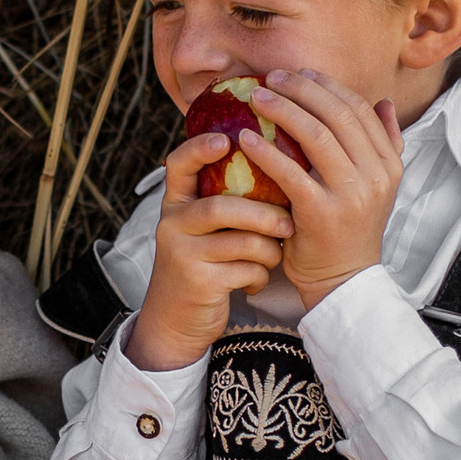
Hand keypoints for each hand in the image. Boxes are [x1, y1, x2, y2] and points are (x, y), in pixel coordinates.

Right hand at [128, 132, 291, 369]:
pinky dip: (259, 275)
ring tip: (275, 255)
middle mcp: (172, 225)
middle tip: (287, 222)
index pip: (179, 164)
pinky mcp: (198, 283)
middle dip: (262, 214)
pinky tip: (255, 280)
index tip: (228, 139)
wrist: (176, 320)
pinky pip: (245, 270)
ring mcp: (183, 255)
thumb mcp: (203, 229)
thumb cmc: (203, 264)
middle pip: (221, 207)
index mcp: (176, 204)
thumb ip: (223, 201)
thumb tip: (277, 163)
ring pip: (242, 242)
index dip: (200, 147)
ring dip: (269, 250)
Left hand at [247, 73, 403, 306]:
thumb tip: (382, 101)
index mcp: (389, 164)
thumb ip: (384, 144)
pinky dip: (266, 151)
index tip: (301, 74)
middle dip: (303, 89)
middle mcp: (375, 175)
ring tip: (257, 97)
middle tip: (273, 77)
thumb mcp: (377, 186)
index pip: (359, 110)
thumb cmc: (350, 230)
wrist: (344, 281)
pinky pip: (290, 172)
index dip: (328, 86)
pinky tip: (245, 138)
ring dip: (283, 109)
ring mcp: (351, 194)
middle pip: (338, 114)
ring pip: (317, 135)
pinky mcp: (321, 213)